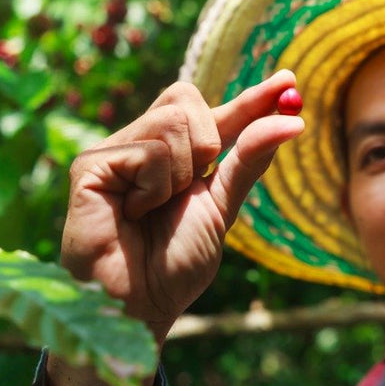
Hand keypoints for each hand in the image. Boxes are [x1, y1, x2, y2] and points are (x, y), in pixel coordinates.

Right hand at [60, 69, 303, 341]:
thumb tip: (293, 118)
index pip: (215, 111)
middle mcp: (143, 145)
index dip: (251, 98)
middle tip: (189, 186)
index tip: (289, 81)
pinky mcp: (90, 164)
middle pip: (188, 99)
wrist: (140, 304)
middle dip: (206, 143)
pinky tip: (133, 212)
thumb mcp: (222, 207)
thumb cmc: (175, 264)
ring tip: (152, 209)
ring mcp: (114, 152)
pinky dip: (155, 187)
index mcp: (175, 155)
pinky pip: (148, 149)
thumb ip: (250, 159)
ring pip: (172, 121)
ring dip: (179, 174)